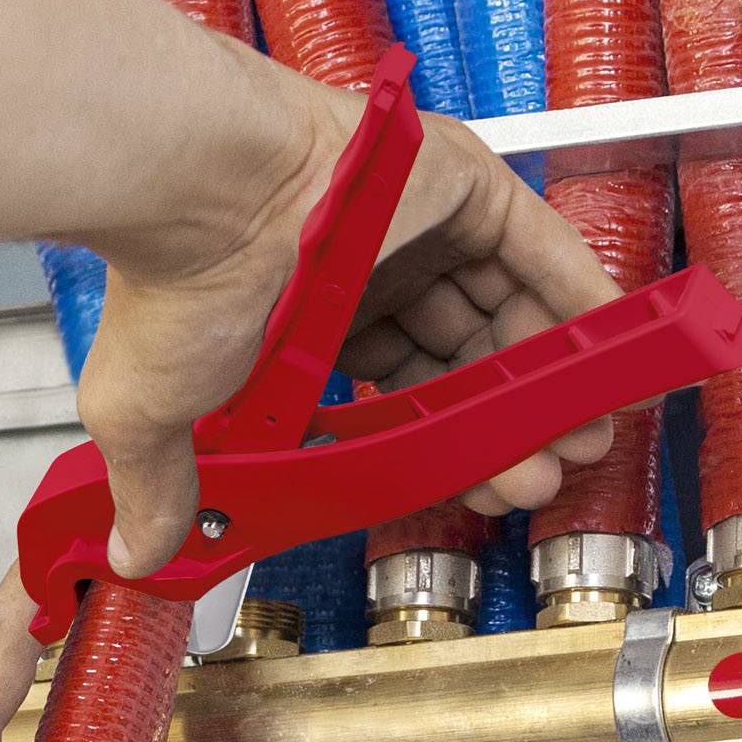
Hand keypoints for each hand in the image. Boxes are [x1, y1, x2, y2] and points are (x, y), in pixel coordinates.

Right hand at [79, 74, 621, 577]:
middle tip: (539, 473)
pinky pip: (545, 251)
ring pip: (510, 309)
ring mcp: (422, 225)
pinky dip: (583, 303)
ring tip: (583, 434)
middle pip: (466, 356)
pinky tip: (605, 357)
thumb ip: (160, 486)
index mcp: (306, 315)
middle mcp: (370, 265)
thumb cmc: (178, 286)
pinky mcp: (468, 187)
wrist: (203, 197)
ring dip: (551, 376)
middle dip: (507, 422)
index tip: (473, 485)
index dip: (441, 441)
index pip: (398, 389)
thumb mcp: (155, 410)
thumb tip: (137, 554)